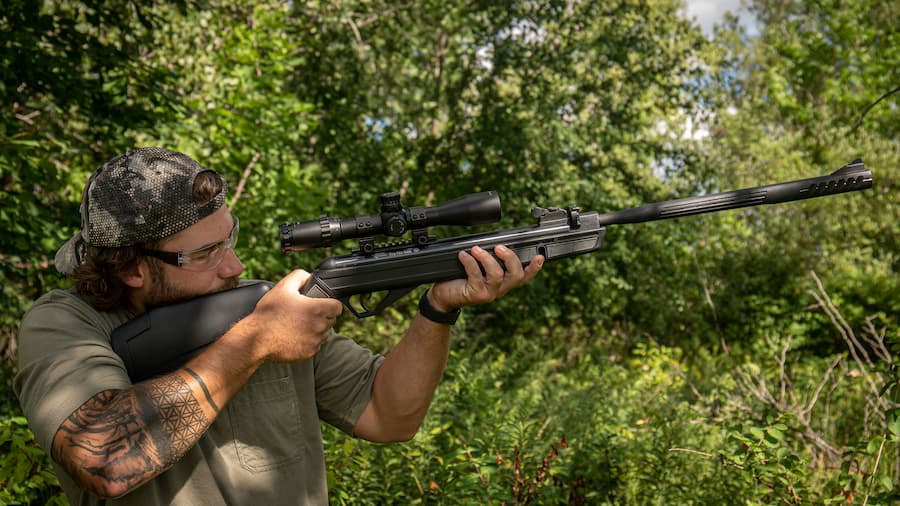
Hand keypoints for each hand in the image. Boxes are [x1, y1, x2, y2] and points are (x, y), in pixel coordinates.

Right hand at [245, 269, 343, 361]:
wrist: (256, 339)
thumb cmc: (269, 313)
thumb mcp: (282, 287)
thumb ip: (299, 276)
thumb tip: (309, 276)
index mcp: (316, 309)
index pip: (338, 307)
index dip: (330, 304)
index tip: (322, 304)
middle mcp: (319, 326)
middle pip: (331, 320)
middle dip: (322, 316)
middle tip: (306, 314)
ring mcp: (315, 341)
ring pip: (324, 333)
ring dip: (316, 329)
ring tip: (299, 325)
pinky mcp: (309, 353)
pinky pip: (315, 345)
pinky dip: (309, 341)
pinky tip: (295, 336)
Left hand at [428, 245, 543, 311]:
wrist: (443, 296)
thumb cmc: (461, 279)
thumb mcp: (479, 267)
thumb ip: (490, 258)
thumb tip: (493, 242)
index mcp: (504, 282)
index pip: (524, 276)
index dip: (534, 268)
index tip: (540, 256)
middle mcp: (500, 289)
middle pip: (516, 275)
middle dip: (510, 258)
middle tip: (498, 247)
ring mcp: (489, 294)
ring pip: (497, 275)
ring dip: (486, 258)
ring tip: (475, 249)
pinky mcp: (476, 295)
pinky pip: (476, 275)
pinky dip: (470, 262)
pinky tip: (463, 256)